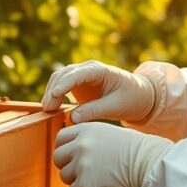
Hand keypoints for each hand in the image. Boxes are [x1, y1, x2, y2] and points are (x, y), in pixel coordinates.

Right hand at [41, 61, 155, 123]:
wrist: (139, 96)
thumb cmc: (131, 98)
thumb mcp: (116, 106)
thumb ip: (95, 110)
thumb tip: (73, 117)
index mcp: (100, 70)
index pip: (78, 74)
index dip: (65, 84)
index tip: (54, 95)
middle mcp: (88, 69)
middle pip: (64, 74)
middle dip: (53, 89)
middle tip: (48, 109)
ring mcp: (81, 75)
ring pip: (59, 78)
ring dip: (51, 92)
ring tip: (47, 110)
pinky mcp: (78, 84)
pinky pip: (61, 86)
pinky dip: (54, 95)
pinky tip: (51, 108)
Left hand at [53, 122, 172, 186]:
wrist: (150, 166)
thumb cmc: (139, 152)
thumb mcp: (110, 135)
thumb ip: (90, 141)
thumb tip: (75, 153)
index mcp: (87, 129)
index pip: (60, 138)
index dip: (64, 149)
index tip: (71, 159)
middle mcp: (80, 144)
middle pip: (58, 158)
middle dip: (68, 167)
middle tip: (82, 175)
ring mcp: (81, 164)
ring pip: (65, 177)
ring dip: (77, 184)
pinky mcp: (85, 184)